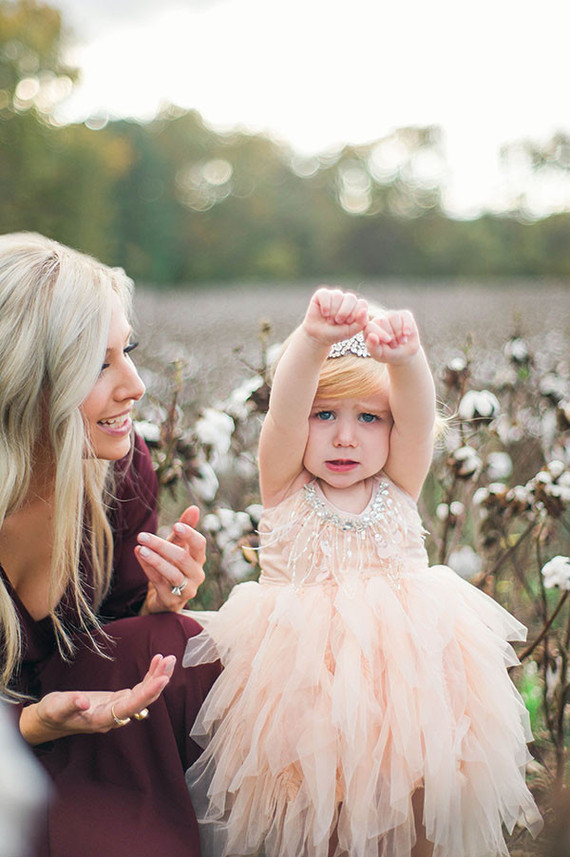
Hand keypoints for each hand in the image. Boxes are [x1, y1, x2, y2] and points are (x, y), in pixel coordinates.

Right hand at [20, 653, 174, 745]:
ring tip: (168, 659)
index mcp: (102, 719)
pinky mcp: (118, 700)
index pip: (130, 707)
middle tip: (170, 660)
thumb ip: (70, 704)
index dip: (147, 694)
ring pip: (143, 694)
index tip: (161, 680)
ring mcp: (118, 709)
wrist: (49, 720)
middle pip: (142, 701)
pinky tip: (156, 663)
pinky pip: (138, 689)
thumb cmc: (52, 714)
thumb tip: (83, 701)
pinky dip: (148, 676)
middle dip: (158, 681)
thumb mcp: (56, 707)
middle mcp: (114, 716)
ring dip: (157, 677)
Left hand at [136, 506, 205, 613]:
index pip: (200, 545)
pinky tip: (139, 556)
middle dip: (161, 545)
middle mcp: (196, 575)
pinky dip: (148, 569)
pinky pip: (159, 583)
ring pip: (172, 573)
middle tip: (141, 535)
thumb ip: (184, 529)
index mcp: (199, 559)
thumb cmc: (172, 567)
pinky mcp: (171, 601)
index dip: (190, 534)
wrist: (163, 599)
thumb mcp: (177, 547)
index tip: (176, 525)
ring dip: (155, 559)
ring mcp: (186, 590)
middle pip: (182, 558)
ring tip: (140, 548)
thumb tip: (194, 508)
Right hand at [303, 287, 368, 346]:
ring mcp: (335, 295)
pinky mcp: (322, 294)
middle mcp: (346, 299)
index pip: (362, 303)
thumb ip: (360, 323)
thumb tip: (365, 310)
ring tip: (330, 320)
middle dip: (344, 312)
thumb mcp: (350, 332)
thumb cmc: (336, 333)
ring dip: (333, 311)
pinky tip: (324, 313)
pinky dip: (325, 306)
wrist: (318, 336)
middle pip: (351, 297)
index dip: (355, 314)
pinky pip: (325, 294)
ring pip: (338, 296)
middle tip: (338, 322)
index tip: (347, 323)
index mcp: (356, 306)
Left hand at [363, 310, 419, 363]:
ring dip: (399, 333)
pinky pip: (405, 316)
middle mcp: (378, 320)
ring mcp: (391, 315)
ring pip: (394, 317)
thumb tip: (372, 335)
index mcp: (369, 329)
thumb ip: (373, 347)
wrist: (405, 354)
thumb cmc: (389, 354)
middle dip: (390, 335)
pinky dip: (407, 327)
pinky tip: (407, 334)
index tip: (385, 337)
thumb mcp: (380, 355)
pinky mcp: (404, 314)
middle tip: (394, 345)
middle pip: (382, 321)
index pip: (368, 325)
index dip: (376, 329)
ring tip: (401, 342)